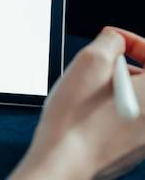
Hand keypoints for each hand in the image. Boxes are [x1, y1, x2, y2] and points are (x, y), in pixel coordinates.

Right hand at [8, 27, 144, 179]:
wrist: (64, 161)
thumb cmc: (75, 120)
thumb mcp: (90, 62)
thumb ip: (110, 42)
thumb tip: (115, 42)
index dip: (132, 41)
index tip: (114, 40)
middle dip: (121, 68)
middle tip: (96, 70)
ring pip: (136, 100)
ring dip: (113, 91)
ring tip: (86, 97)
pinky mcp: (136, 149)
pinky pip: (128, 120)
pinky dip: (110, 112)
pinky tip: (87, 116)